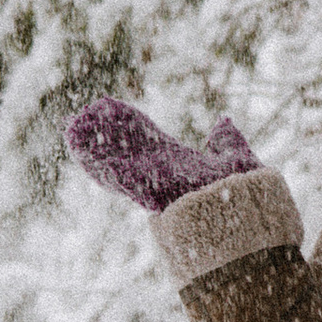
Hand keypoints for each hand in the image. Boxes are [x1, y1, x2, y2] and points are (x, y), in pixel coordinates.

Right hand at [65, 97, 259, 211]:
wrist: (250, 214)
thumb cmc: (245, 193)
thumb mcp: (235, 157)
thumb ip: (226, 141)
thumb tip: (224, 122)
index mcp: (177, 163)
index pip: (146, 139)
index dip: (127, 123)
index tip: (106, 107)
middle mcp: (161, 176)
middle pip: (125, 151)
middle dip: (103, 135)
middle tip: (79, 118)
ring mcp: (152, 186)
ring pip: (116, 165)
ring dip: (93, 150)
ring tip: (71, 130)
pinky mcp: (148, 194)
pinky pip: (119, 179)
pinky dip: (99, 165)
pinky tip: (81, 151)